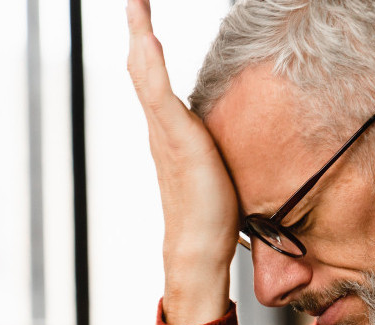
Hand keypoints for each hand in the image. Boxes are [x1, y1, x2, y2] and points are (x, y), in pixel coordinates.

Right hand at [126, 0, 238, 324]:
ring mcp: (164, 132)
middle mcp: (160, 127)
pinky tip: (150, 39)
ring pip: (144, 72)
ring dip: (140, 35)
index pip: (154, 79)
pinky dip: (151, 64)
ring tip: (135, 4)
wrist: (199, 249)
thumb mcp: (221, 168)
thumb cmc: (213, 217)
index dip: (149, 48)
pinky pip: (158, 93)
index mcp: (170, 131)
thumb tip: (239, 143)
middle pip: (141, 67)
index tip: (145, 20)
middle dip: (137, 30)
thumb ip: (221, 149)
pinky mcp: (175, 140)